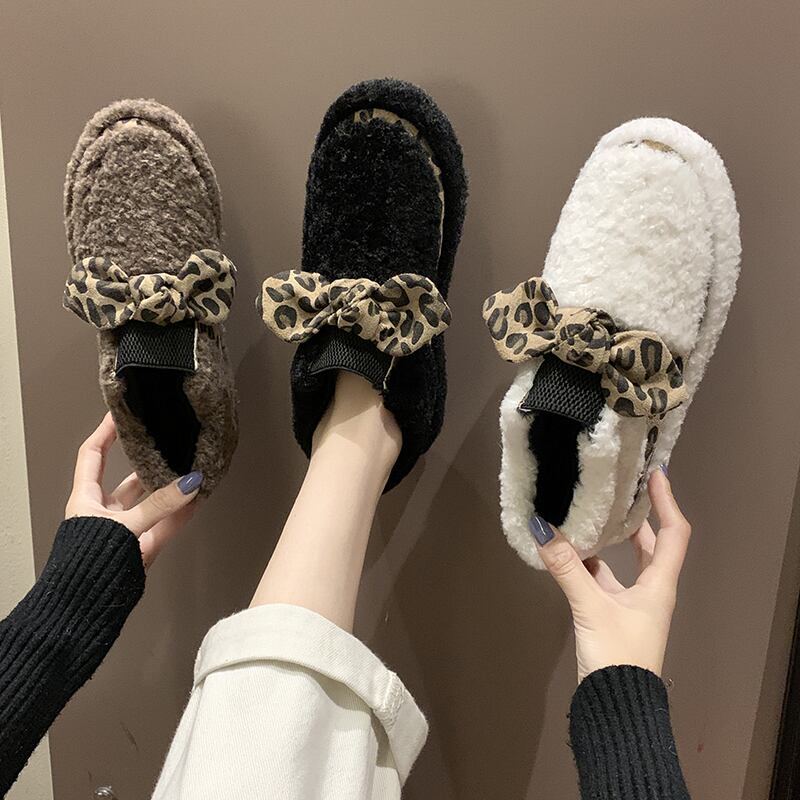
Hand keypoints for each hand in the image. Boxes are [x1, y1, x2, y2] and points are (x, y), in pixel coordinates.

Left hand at [65, 413, 202, 566]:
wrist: (86, 606)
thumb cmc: (87, 565)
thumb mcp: (124, 527)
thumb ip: (159, 506)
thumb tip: (189, 483)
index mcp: (86, 500)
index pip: (93, 455)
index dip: (105, 433)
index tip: (121, 414)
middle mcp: (105, 512)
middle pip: (129, 477)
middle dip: (149, 461)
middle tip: (167, 443)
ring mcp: (126, 529)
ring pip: (152, 501)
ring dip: (171, 488)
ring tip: (191, 469)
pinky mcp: (142, 546)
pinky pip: (166, 522)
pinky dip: (182, 512)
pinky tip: (197, 499)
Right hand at [535, 468, 690, 682]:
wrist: (616, 708)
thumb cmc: (618, 654)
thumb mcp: (591, 608)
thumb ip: (567, 567)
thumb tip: (541, 527)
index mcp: (659, 584)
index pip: (673, 533)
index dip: (666, 501)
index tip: (654, 473)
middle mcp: (651, 590)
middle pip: (651, 544)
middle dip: (638, 515)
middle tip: (619, 489)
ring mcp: (632, 604)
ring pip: (626, 562)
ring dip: (612, 539)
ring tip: (591, 512)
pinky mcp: (613, 616)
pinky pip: (605, 579)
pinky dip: (591, 563)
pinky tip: (570, 552)